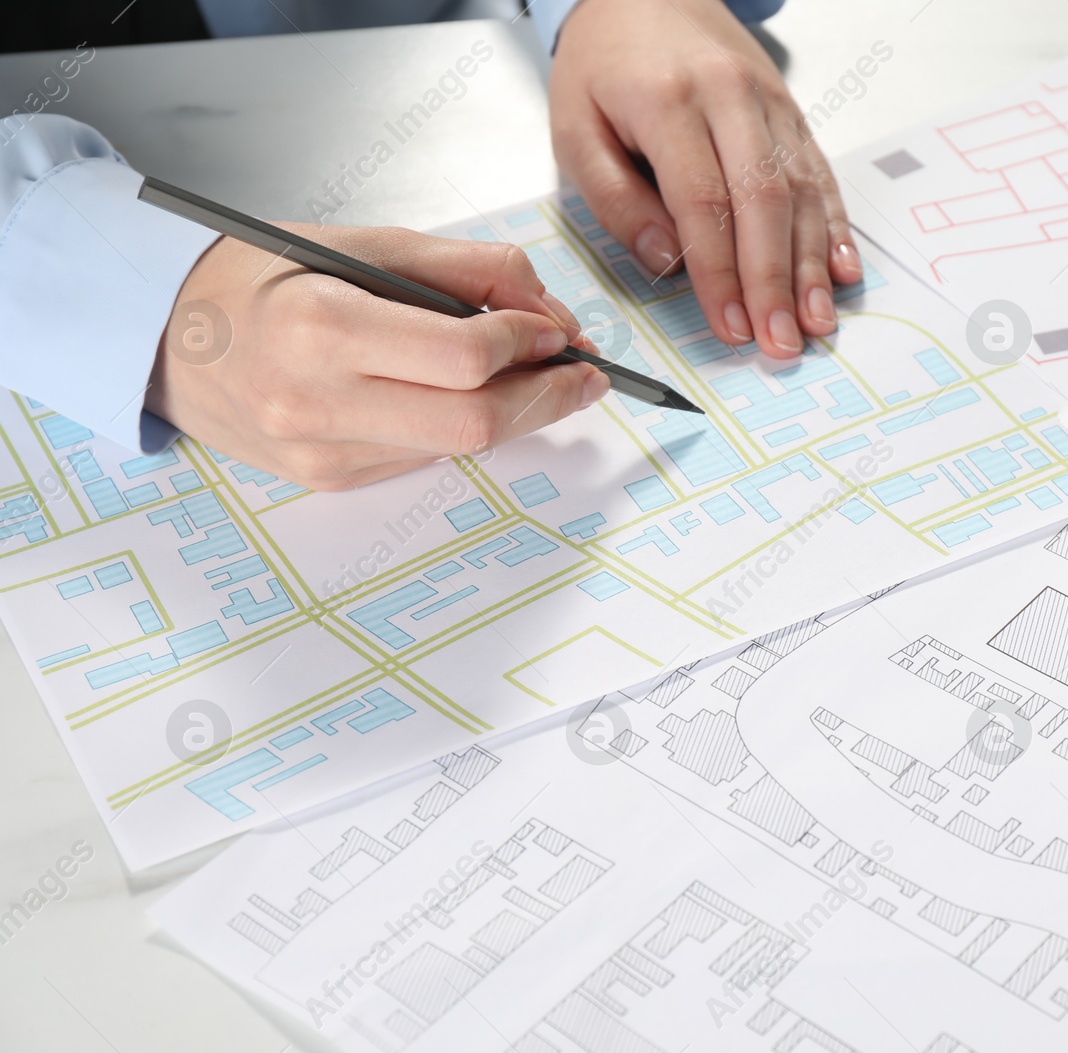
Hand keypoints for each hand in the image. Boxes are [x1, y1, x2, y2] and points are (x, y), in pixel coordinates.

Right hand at [147, 225, 608, 491]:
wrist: (166, 336)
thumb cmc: (261, 276)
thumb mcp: (360, 242)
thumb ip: (464, 270)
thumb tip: (548, 312)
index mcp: (321, 325)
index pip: (464, 358)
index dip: (530, 345)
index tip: (559, 329)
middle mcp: (317, 401)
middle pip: (475, 423)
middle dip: (547, 398)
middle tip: (585, 372)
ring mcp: (321, 452)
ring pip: (457, 448)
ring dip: (514, 413)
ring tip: (536, 375)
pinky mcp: (327, 479)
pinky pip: (423, 457)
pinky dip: (460, 427)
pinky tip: (464, 396)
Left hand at [550, 0, 863, 359]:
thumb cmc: (603, 68)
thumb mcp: (574, 129)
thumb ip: (614, 198)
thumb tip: (666, 261)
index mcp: (668, 102)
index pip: (703, 203)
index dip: (720, 274)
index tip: (731, 328)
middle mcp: (730, 98)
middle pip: (763, 202)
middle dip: (775, 282)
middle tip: (783, 344)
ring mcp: (769, 103)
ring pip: (801, 191)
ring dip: (813, 265)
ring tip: (817, 322)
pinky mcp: (792, 111)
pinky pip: (820, 173)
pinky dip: (835, 227)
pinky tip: (843, 272)